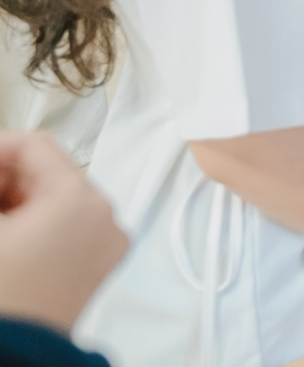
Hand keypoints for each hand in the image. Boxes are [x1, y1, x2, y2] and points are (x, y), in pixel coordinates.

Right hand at [0, 131, 128, 332]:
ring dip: (15, 200)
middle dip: (4, 178)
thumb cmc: (2, 300)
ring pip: (55, 200)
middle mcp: (104, 218)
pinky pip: (65, 227)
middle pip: (49, 173)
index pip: (36, 147)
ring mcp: (104, 246)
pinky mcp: (95, 269)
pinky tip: (6, 234)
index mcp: (81, 201)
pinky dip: (31, 223)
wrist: (15, 357)